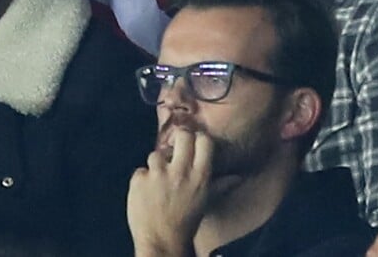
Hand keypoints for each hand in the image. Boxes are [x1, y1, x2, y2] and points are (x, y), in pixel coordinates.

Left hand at [127, 127, 213, 256]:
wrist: (162, 243)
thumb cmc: (186, 221)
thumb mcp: (204, 201)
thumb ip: (219, 185)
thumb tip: (238, 177)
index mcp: (199, 176)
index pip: (204, 141)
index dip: (198, 138)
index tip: (193, 144)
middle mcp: (180, 172)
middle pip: (182, 135)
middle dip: (177, 139)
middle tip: (175, 150)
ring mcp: (158, 174)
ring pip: (156, 153)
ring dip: (156, 166)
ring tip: (158, 182)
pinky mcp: (140, 180)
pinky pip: (141, 171)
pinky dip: (142, 180)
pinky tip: (147, 193)